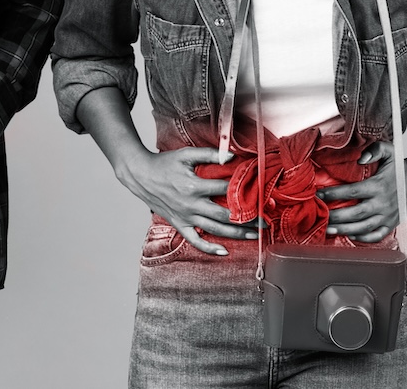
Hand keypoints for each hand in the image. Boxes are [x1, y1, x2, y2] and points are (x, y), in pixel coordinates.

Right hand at [115, 147, 257, 255]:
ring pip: (215, 229)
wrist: (140, 175)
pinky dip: (209, 248)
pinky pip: (194, 240)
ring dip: (237, 234)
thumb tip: (231, 156)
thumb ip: (209, 154)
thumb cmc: (164, 164)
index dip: (245, 190)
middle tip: (266, 222)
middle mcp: (191, 205)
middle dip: (248, 219)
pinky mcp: (179, 224)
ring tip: (255, 235)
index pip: (226, 190)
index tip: (261, 191)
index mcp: (193, 187)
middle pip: (226, 215)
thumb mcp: (186, 154)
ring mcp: (185, 217)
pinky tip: (224, 251)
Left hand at [317, 141, 406, 241]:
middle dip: (336, 216)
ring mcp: (387, 216)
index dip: (334, 194)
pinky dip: (363, 238)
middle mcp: (383, 203)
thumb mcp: (390, 152)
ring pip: (364, 227)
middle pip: (356, 213)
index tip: (319, 195)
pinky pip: (377, 235)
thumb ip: (375, 151)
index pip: (353, 191)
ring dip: (345, 230)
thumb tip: (360, 158)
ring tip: (328, 230)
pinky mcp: (391, 224)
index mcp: (379, 186)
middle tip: (319, 216)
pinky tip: (349, 236)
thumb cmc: (400, 168)